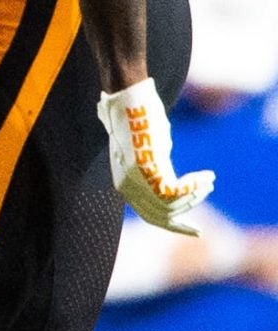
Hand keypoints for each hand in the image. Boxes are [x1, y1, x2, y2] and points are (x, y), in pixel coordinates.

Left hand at [99, 79, 213, 234]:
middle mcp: (127, 186)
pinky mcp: (147, 169)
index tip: (195, 229)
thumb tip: (161, 177)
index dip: (172, 224)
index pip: (149, 216)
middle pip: (160, 216)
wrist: (128, 101)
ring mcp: (136, 179)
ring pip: (170, 206)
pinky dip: (194, 186)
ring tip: (207, 182)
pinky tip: (206, 176)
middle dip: (184, 218)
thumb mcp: (139, 149)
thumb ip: (147, 167)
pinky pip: (175, 192)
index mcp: (123, 184)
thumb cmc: (134, 120)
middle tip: (202, 215)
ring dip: (194, 196)